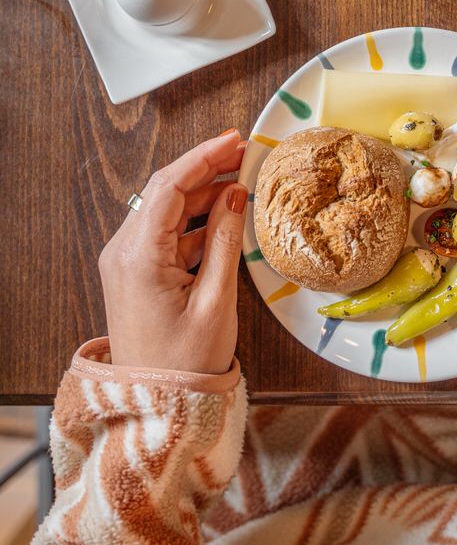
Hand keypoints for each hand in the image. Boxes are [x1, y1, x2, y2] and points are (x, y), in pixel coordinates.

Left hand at [99, 130, 247, 374]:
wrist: (158, 403)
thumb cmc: (187, 362)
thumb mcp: (216, 299)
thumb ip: (225, 241)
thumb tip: (235, 195)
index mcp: (138, 256)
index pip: (169, 186)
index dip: (203, 157)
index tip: (234, 140)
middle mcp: (124, 252)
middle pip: (165, 192)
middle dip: (205, 169)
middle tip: (244, 154)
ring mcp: (128, 262)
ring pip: (167, 211)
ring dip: (203, 194)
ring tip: (241, 181)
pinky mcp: (137, 273)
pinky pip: (168, 234)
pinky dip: (197, 221)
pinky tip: (225, 217)